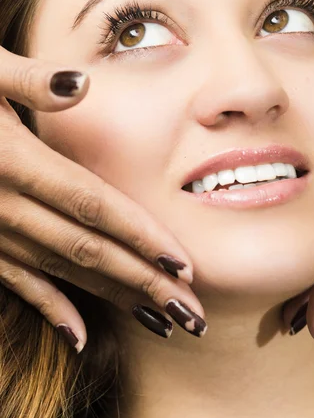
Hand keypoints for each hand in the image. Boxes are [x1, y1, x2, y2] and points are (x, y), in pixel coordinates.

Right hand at [0, 46, 205, 352]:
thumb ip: (30, 80)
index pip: (92, 204)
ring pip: (62, 271)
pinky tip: (83, 336)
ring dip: (114, 298)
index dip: (140, 235)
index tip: (184, 264)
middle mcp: (4, 203)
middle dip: (144, 281)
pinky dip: (51, 310)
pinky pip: (17, 284)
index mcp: (15, 161)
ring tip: (161, 320)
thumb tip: (81, 83)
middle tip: (191, 313)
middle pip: (88, 248)